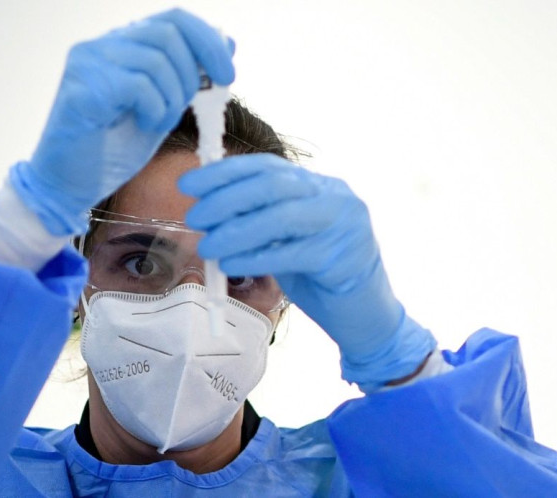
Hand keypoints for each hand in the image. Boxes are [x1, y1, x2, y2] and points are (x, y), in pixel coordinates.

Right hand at [10, 9, 234, 234]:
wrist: (69, 184)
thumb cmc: (112, 147)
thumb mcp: (162, 107)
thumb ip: (187, 76)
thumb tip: (226, 43)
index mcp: (122, 44)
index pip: (175, 19)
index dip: (208, 42)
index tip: (228, 74)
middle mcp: (101, 45)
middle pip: (169, 32)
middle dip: (192, 74)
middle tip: (186, 107)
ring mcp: (88, 63)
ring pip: (156, 60)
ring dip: (171, 100)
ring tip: (156, 123)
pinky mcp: (81, 89)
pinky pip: (139, 86)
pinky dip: (154, 111)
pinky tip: (143, 126)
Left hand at [179, 154, 434, 390]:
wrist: (367, 319)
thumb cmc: (320, 278)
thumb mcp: (286, 241)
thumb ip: (258, 221)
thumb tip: (207, 210)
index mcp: (320, 186)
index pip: (267, 166)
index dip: (224, 172)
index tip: (188, 184)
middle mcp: (336, 196)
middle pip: (272, 185)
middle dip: (226, 198)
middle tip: (195, 217)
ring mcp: (345, 225)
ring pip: (281, 217)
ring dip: (236, 230)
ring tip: (206, 246)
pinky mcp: (345, 258)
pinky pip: (292, 254)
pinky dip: (255, 257)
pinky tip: (231, 264)